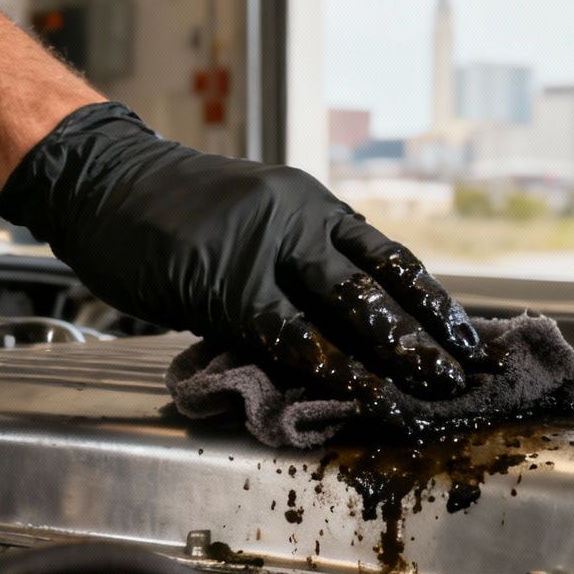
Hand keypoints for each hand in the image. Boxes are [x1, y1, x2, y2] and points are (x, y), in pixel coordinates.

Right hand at [0, 103, 493, 401]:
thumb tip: (344, 330)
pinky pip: (290, 333)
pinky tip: (363, 392)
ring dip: (396, 356)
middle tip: (468, 376)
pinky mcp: (226, 283)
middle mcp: (301, 218)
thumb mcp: (254, 222)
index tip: (469, 340)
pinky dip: (332, 367)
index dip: (434, 304)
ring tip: (433, 391)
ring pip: (348, 307)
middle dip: (430, 335)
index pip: (390, 258)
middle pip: (382, 284)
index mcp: (312, 206)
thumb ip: (296, 268)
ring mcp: (265, 248)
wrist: (104, 181)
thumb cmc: (174, 211)